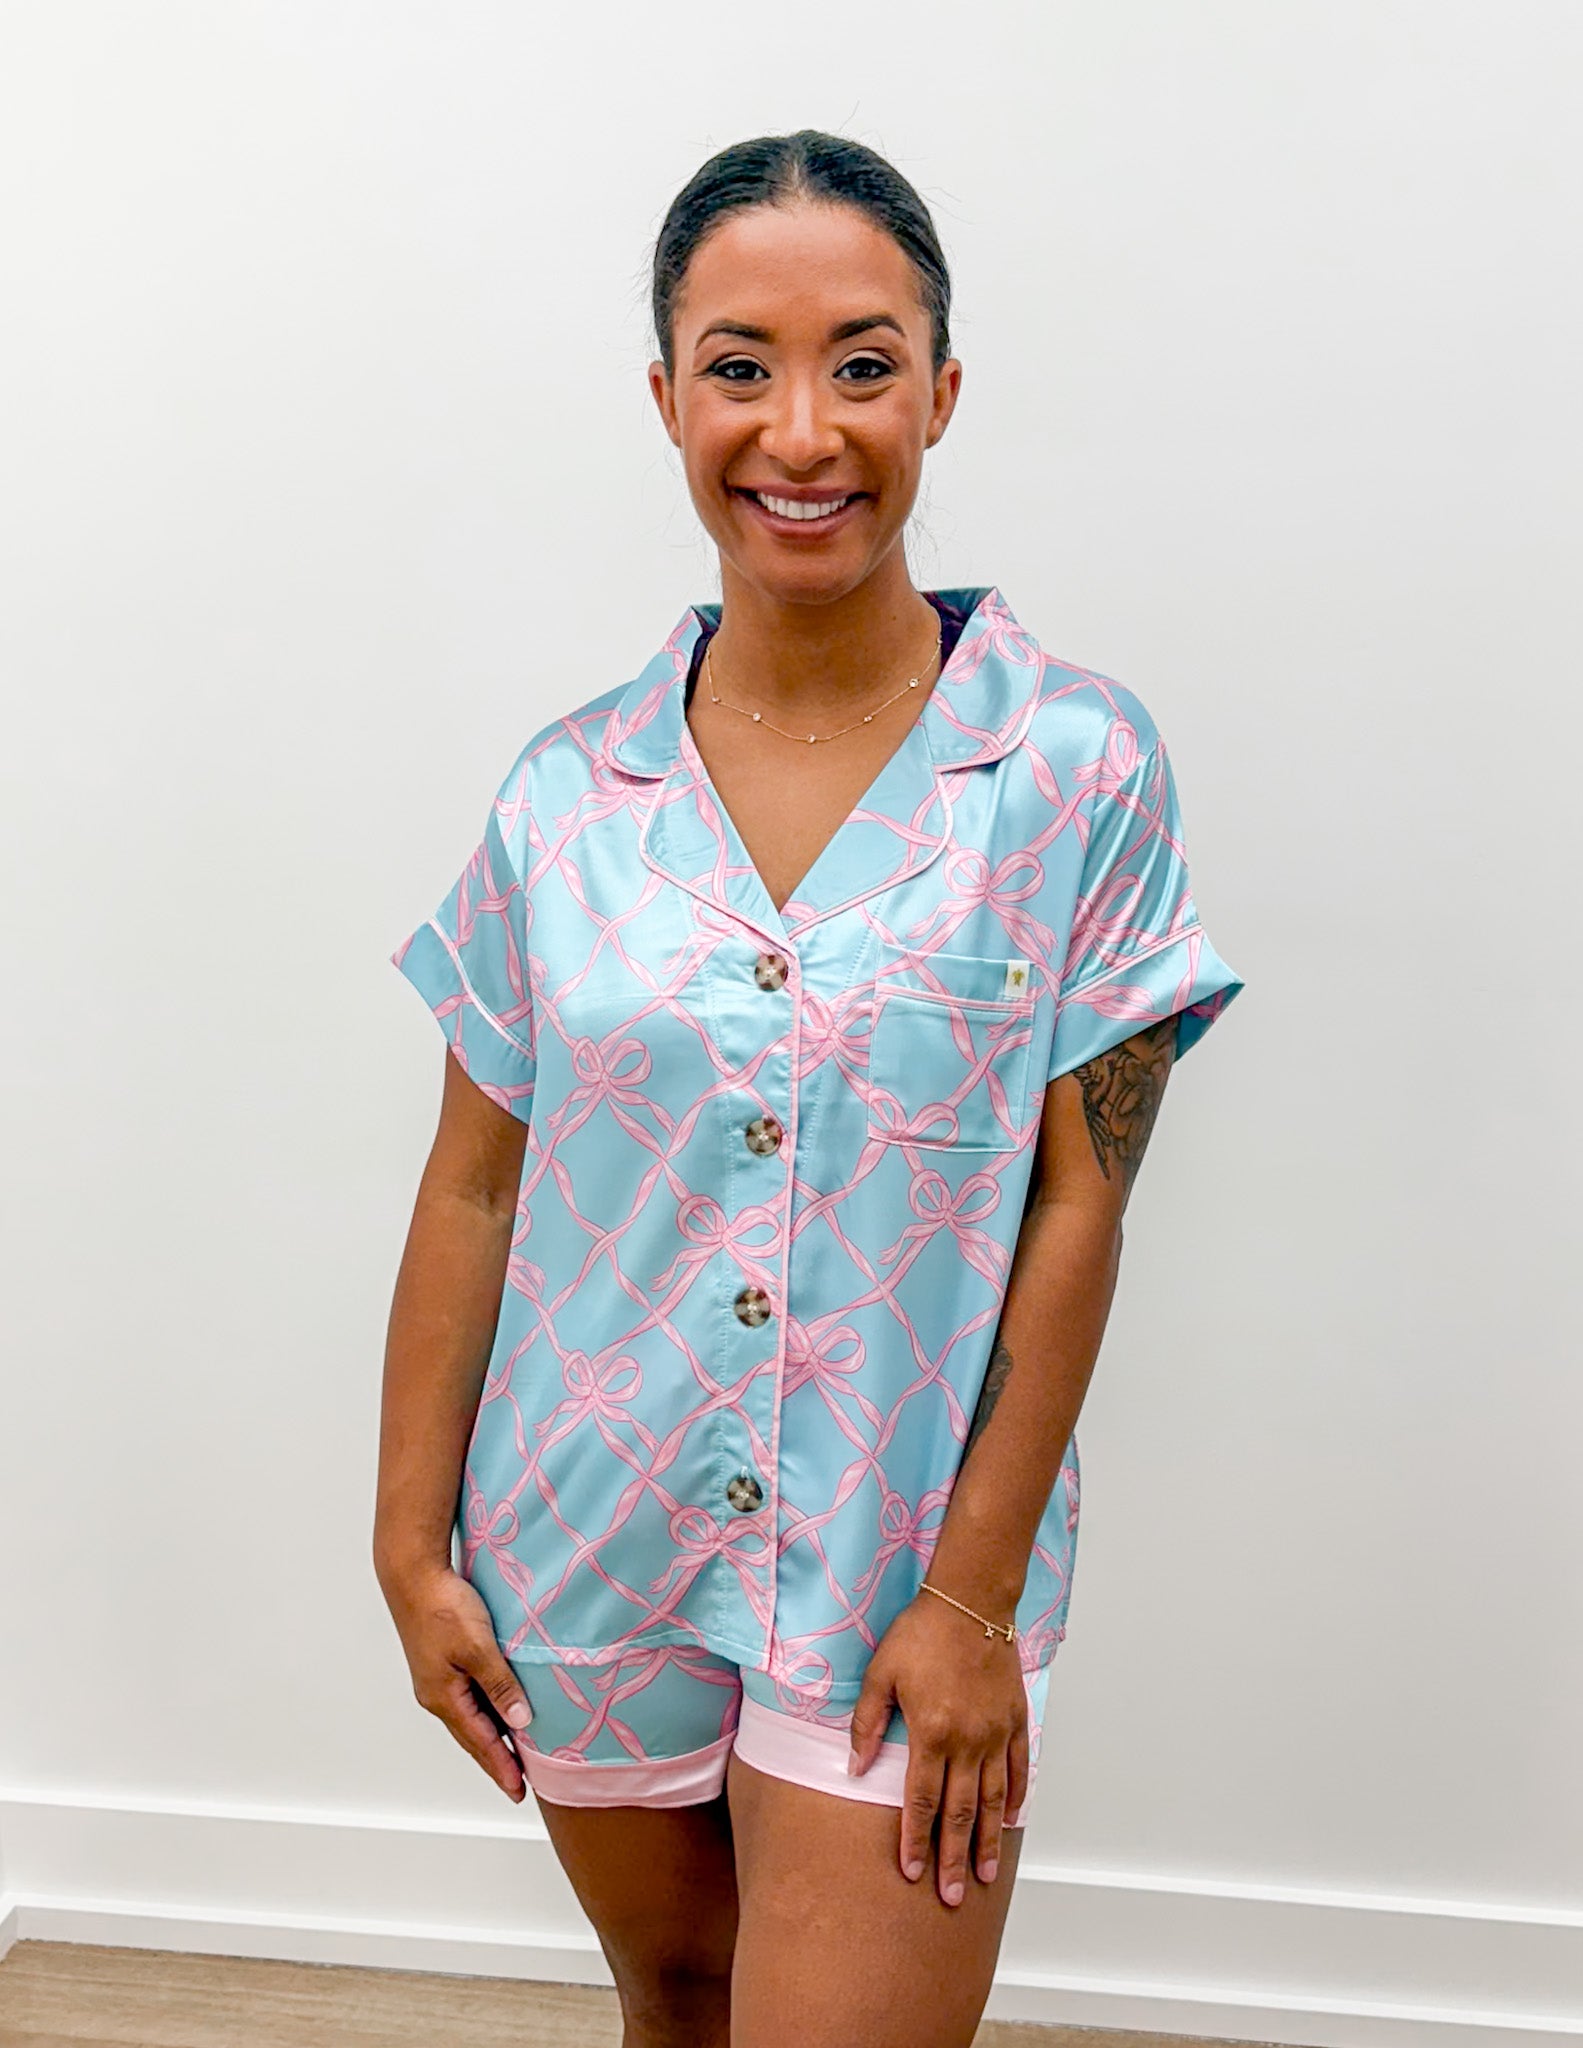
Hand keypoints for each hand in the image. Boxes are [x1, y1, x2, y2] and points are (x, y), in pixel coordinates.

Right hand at [377, 1555, 533, 1800]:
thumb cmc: (443, 1606)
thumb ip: (500, 1685)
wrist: (414, 1574)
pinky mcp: (440, 1663)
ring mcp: (436, 1680)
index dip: (501, 1767)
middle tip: (519, 1783)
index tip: (519, 1791)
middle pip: (472, 1737)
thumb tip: (520, 1721)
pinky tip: (498, 1710)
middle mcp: (437, 1695)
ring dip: (491, 1737)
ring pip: (470, 1718)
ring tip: (514, 1754)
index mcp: (444, 1697)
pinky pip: (467, 1698)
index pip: (480, 1743)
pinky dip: (485, 1712)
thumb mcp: (478, 1647)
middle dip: (496, 1760)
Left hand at [848, 1591, 1028, 1906]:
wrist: (969, 1602)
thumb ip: (867, 1723)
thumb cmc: (921, 1634)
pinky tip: (1012, 1821)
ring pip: (993, 1800)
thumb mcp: (880, 1673)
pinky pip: (1019, 1768)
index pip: (921, 1801)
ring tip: (983, 1875)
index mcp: (931, 1733)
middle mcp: (968, 1742)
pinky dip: (1017, 1798)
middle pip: (959, 1813)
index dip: (915, 1840)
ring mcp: (996, 1733)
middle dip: (952, 1858)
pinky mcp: (1015, 1720)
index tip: (912, 1872)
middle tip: (950, 1896)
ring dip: (987, 1841)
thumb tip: (854, 1767)